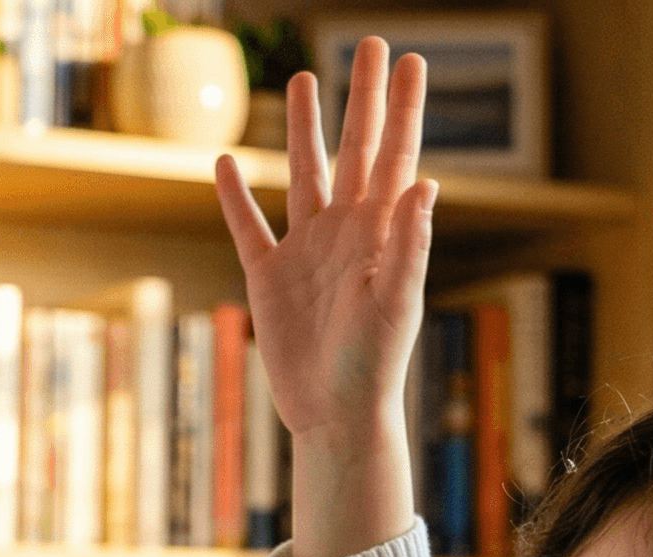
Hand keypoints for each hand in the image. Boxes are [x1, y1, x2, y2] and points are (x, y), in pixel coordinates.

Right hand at [214, 40, 434, 556]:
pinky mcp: (269, 277)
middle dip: (363, 98)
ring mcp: (306, 250)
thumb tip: (426, 182)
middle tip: (370, 45)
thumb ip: (410, 244)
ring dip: (304, 127)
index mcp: (381, 232)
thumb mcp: (397, 304)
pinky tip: (226, 162)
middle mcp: (346, 231)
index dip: (402, 107)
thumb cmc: (374, 365)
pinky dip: (236, 196)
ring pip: (303, 173)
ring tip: (304, 79)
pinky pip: (249, 226)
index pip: (395, 154)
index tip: (409, 60)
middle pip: (353, 148)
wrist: (333, 415)